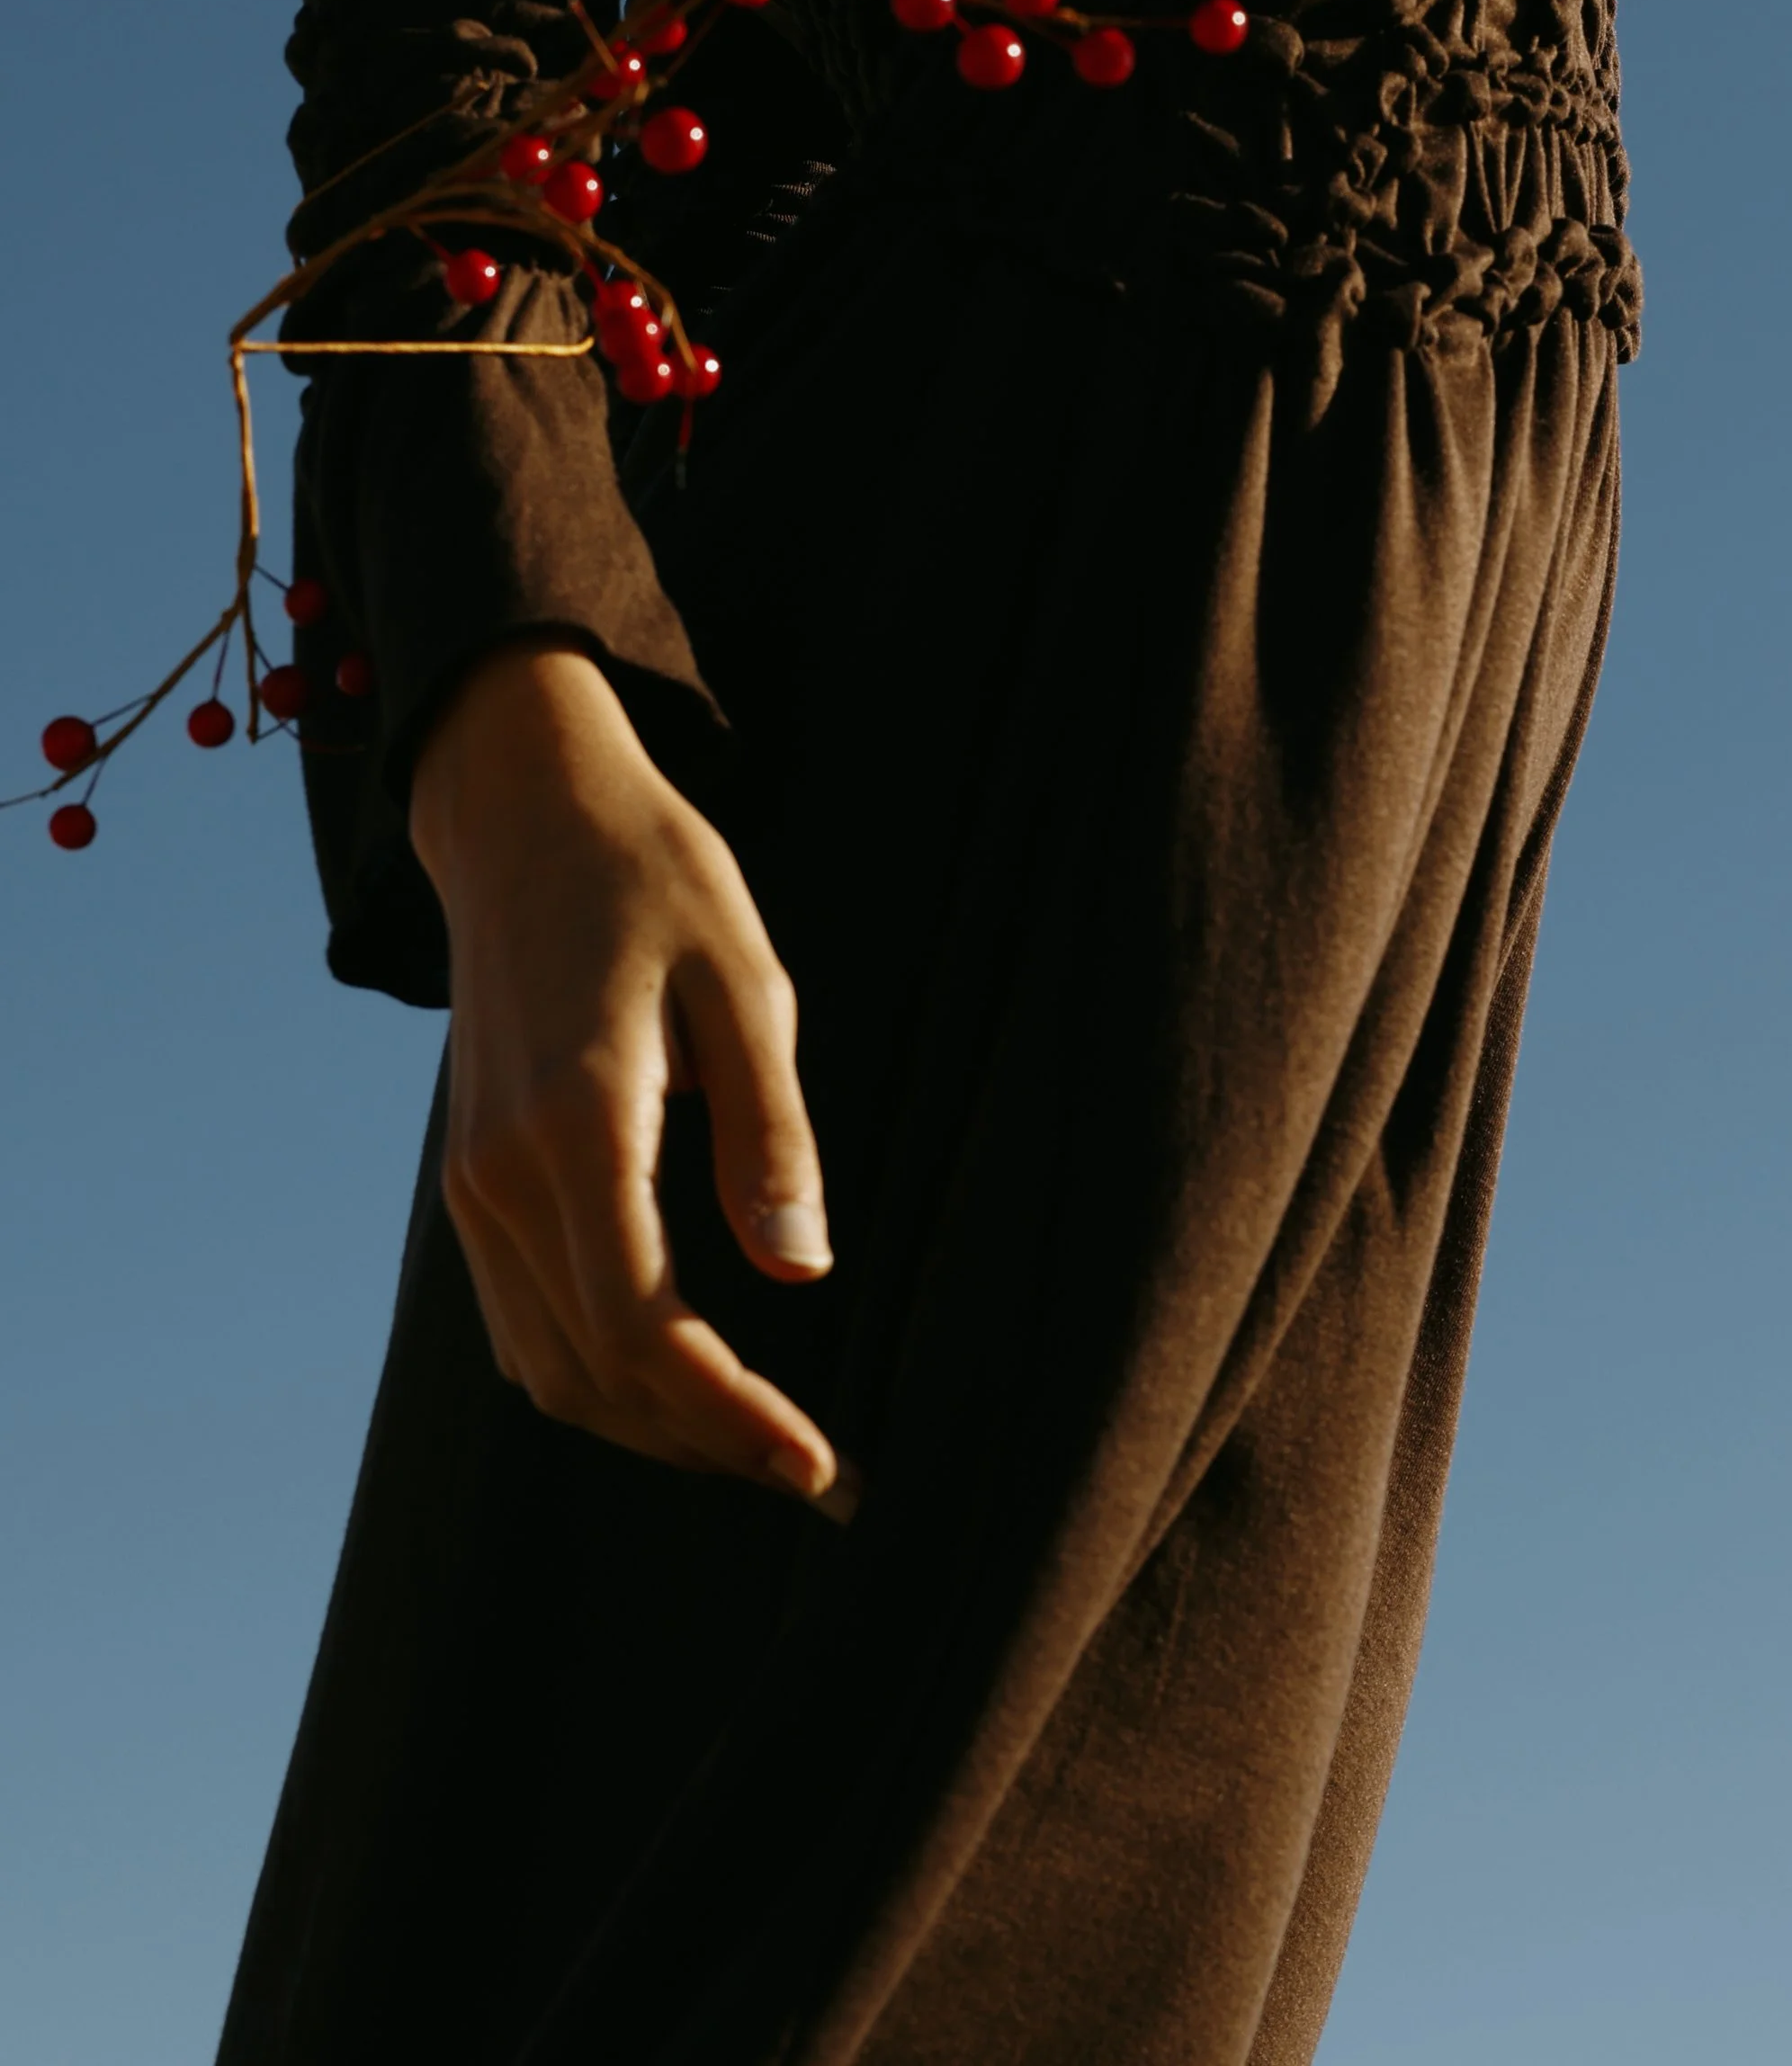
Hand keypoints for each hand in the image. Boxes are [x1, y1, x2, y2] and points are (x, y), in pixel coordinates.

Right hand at [409, 640, 844, 1508]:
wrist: (521, 815)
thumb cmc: (652, 879)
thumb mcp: (745, 981)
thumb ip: (771, 1132)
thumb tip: (803, 1275)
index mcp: (579, 1122)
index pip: (646, 1326)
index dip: (732, 1416)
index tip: (821, 1464)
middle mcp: (502, 1173)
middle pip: (593, 1373)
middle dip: (706, 1445)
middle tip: (820, 1478)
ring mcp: (471, 1181)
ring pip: (546, 1367)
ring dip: (649, 1428)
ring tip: (758, 1448)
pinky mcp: (468, 1177)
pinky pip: (519, 1324)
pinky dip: (595, 1380)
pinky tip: (676, 1383)